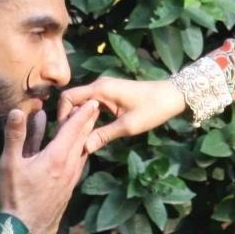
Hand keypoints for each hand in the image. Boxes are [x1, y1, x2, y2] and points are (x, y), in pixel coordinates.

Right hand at [0, 99, 101, 233]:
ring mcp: (71, 179)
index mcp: (57, 157)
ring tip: (88, 125)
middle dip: (88, 121)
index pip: (74, 129)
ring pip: (82, 151)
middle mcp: (69, 166)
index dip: (83, 113)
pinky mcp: (68, 188)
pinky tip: (78, 153)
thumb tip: (16, 111)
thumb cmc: (16, 196)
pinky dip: (80, 150)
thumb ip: (15, 136)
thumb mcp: (10, 163)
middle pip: (82, 138)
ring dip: (85, 136)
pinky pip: (79, 163)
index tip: (93, 101)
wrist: (27, 230)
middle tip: (95, 107)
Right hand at [56, 76, 187, 152]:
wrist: (172, 96)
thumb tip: (83, 148)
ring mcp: (104, 88)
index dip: (62, 115)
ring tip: (79, 139)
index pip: (68, 98)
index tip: (65, 134)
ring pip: (82, 103)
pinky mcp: (110, 93)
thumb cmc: (152, 109)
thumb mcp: (128, 126)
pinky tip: (92, 131)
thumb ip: (103, 135)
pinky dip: (89, 116)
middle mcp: (99, 85)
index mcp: (100, 89)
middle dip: (69, 119)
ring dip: (79, 119)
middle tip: (71, 140)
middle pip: (73, 100)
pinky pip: (92, 104)